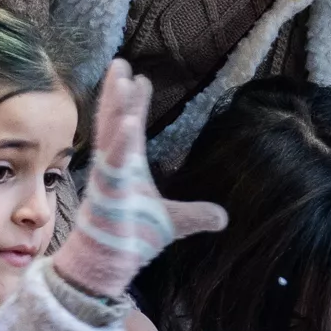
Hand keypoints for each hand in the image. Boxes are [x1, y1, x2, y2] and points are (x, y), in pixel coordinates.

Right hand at [48, 62, 227, 299]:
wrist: (107, 267)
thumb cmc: (130, 240)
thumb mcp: (173, 223)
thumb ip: (196, 215)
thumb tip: (224, 217)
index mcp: (128, 167)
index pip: (132, 128)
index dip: (136, 103)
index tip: (141, 78)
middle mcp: (115, 166)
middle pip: (115, 120)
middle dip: (117, 92)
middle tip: (121, 63)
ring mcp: (108, 178)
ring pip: (110, 134)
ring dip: (116, 106)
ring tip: (123, 77)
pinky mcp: (106, 193)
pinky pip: (112, 163)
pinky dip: (120, 141)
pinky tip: (128, 121)